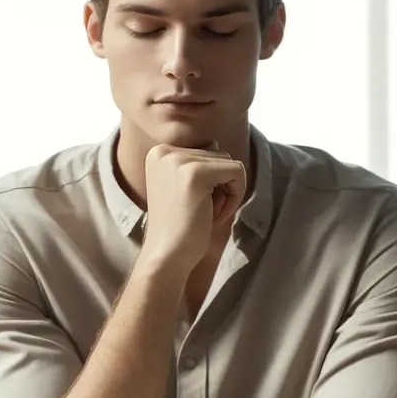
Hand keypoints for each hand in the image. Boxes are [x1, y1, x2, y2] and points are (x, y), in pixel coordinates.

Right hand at [137, 142, 246, 278]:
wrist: (167, 256)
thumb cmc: (180, 226)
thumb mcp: (182, 186)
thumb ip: (196, 163)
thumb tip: (215, 142)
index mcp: (159, 152)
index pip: (206, 150)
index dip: (211, 181)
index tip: (196, 204)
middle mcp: (165, 151)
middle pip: (219, 154)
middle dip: (220, 186)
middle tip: (203, 212)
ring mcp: (179, 161)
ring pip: (230, 163)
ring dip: (227, 192)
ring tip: (207, 213)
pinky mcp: (195, 173)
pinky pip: (237, 173)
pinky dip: (235, 196)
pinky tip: (215, 215)